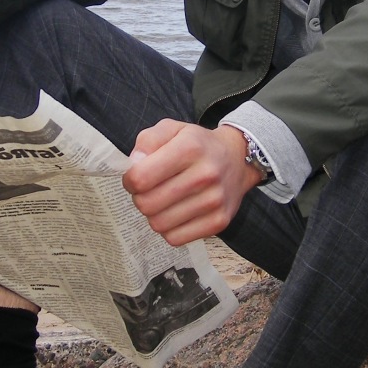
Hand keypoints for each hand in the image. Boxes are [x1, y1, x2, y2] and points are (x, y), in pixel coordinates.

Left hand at [122, 120, 261, 246]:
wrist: (237, 159)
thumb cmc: (197, 145)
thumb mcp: (172, 128)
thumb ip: (147, 140)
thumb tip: (134, 165)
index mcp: (190, 148)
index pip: (140, 178)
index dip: (129, 180)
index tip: (135, 177)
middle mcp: (205, 174)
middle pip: (147, 204)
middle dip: (140, 198)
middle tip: (149, 190)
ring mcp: (214, 201)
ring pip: (159, 224)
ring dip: (154, 214)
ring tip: (164, 200)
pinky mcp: (219, 221)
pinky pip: (175, 238)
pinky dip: (169, 229)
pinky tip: (176, 213)